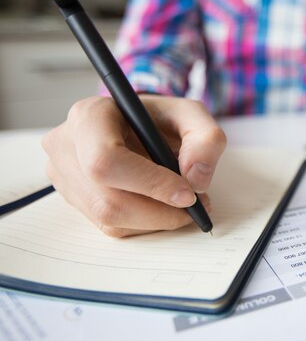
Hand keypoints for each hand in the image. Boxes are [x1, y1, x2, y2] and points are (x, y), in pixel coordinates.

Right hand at [42, 95, 225, 236]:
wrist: (140, 126)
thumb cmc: (161, 118)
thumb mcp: (191, 115)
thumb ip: (206, 138)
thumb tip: (196, 179)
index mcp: (89, 116)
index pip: (106, 160)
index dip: (150, 184)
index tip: (187, 194)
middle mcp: (66, 145)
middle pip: (107, 199)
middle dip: (160, 211)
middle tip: (194, 206)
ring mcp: (64, 175)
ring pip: (110, 218)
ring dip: (156, 220)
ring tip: (185, 205)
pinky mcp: (74, 199)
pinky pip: (111, 225)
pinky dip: (145, 222)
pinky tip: (162, 206)